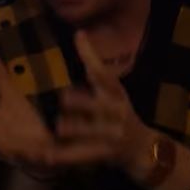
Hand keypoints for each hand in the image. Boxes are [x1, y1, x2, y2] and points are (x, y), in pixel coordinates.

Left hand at [52, 32, 150, 171]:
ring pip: (78, 128)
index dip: (89, 54)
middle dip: (72, 101)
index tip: (78, 35)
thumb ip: (94, 66)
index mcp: (114, 92)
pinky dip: (61, 155)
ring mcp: (109, 134)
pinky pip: (76, 153)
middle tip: (62, 99)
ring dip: (65, 127)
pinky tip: (46, 155)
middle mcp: (114, 110)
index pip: (101, 71)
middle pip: (88, 102)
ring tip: (57, 126)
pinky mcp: (102, 153)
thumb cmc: (120, 113)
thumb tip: (78, 33)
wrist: (144, 148)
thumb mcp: (112, 89)